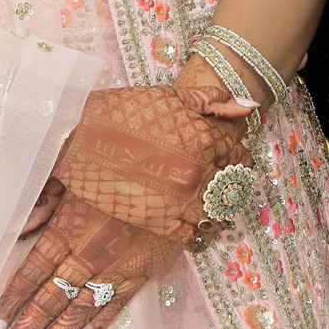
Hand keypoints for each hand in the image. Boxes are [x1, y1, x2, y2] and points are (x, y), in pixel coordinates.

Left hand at [0, 83, 254, 328]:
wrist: (194, 147)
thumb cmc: (130, 138)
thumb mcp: (76, 150)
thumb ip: (46, 190)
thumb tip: (19, 227)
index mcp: (71, 222)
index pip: (31, 272)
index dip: (10, 303)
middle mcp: (92, 251)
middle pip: (51, 299)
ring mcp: (122, 263)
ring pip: (81, 309)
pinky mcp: (150, 264)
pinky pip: (118, 302)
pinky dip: (98, 325)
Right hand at [51, 82, 254, 235]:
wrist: (78, 142)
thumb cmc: (123, 112)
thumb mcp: (170, 96)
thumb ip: (213, 101)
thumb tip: (249, 107)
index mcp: (204, 137)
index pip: (239, 152)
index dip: (239, 155)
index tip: (233, 158)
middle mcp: (199, 172)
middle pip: (232, 184)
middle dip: (231, 182)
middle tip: (223, 180)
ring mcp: (180, 200)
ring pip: (217, 212)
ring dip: (218, 207)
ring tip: (210, 202)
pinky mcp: (161, 223)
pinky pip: (194, 233)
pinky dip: (197, 227)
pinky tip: (190, 217)